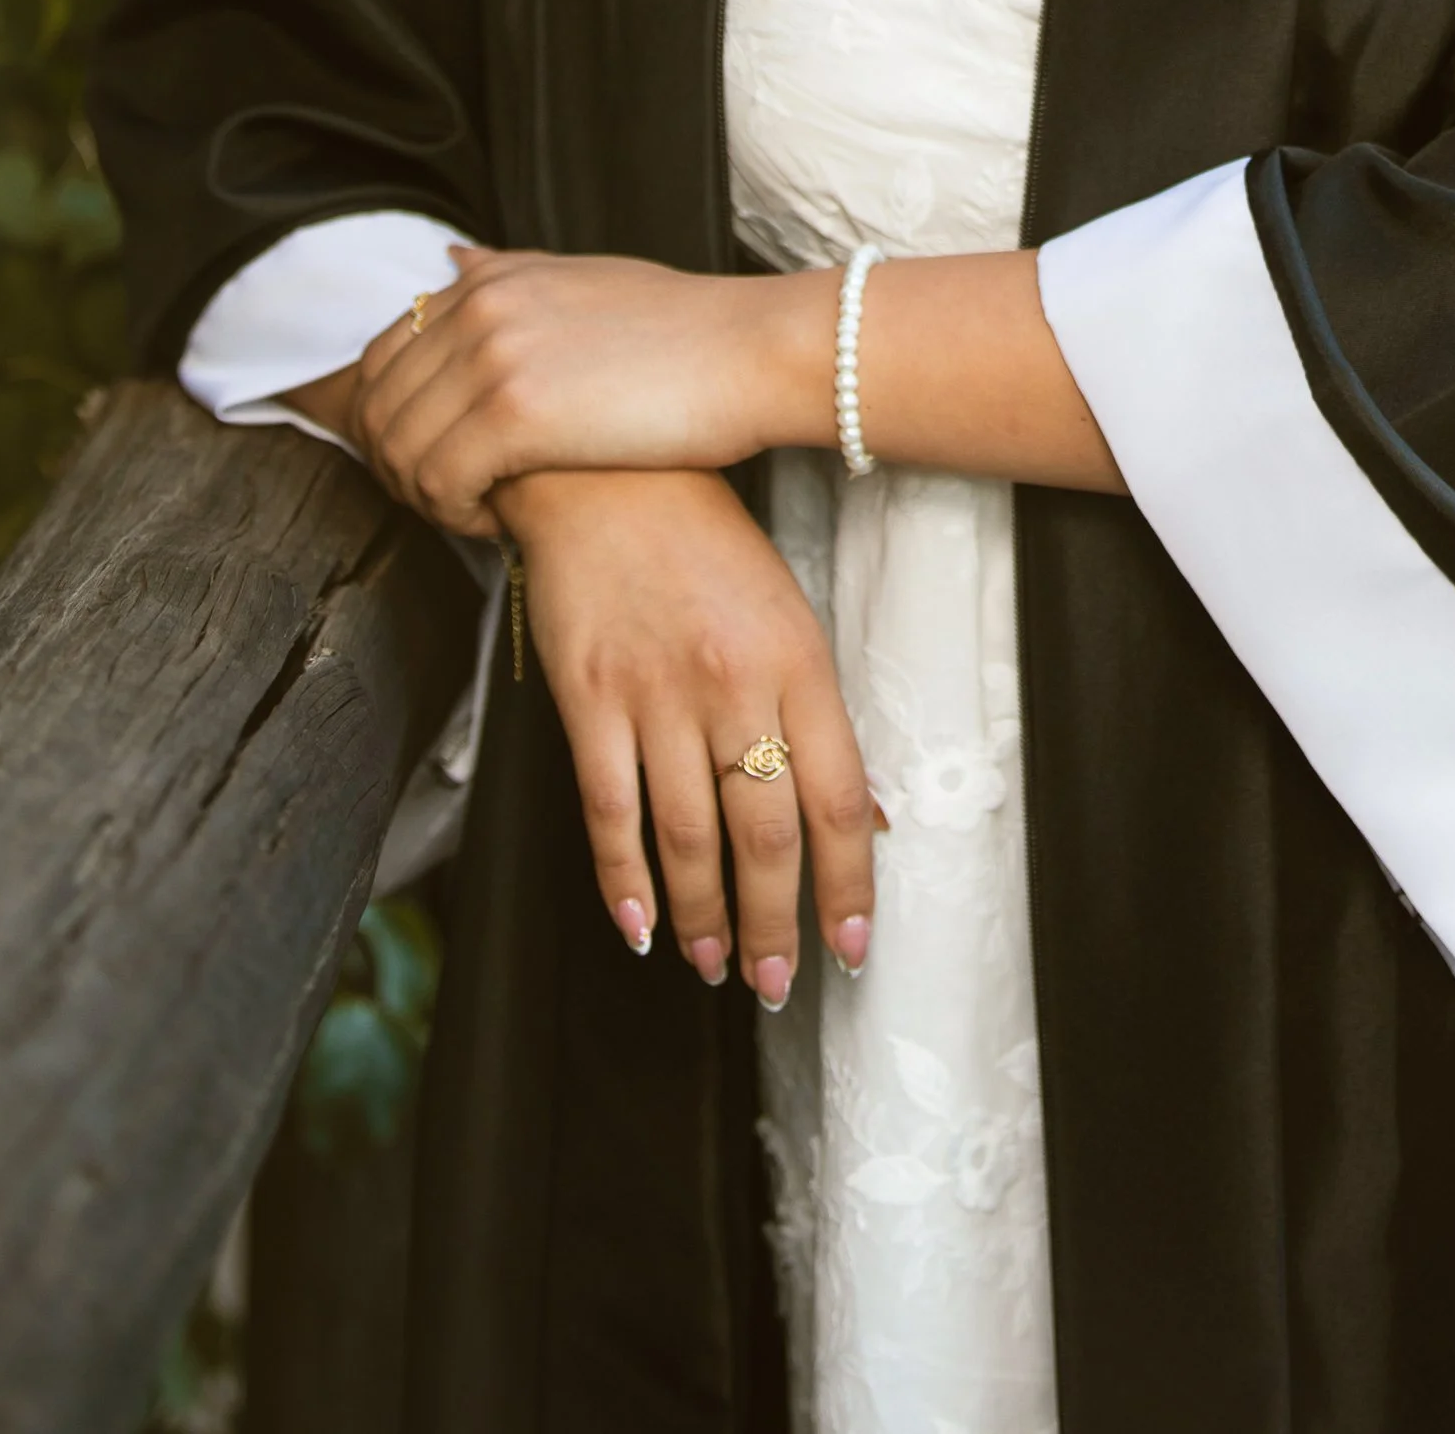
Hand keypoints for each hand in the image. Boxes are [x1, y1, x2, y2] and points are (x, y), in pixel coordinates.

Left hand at [355, 245, 831, 531]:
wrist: (753, 353)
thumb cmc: (685, 331)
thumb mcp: (587, 280)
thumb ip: (511, 273)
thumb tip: (452, 258)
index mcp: (488, 279)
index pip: (381, 359)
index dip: (390, 425)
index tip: (430, 464)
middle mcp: (478, 307)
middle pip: (377, 407)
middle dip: (398, 468)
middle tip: (448, 501)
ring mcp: (492, 356)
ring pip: (399, 450)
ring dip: (426, 497)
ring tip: (478, 512)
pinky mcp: (514, 413)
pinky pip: (438, 482)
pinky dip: (456, 515)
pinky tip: (500, 520)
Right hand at [496, 466, 877, 1008]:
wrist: (607, 471)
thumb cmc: (707, 543)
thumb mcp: (788, 613)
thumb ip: (819, 715)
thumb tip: (866, 817)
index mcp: (799, 659)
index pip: (838, 797)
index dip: (849, 883)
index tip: (851, 944)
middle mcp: (734, 682)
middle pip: (763, 835)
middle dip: (773, 926)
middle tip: (777, 983)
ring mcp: (656, 692)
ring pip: (687, 838)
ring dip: (703, 917)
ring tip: (713, 964)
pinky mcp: (589, 697)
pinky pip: (608, 810)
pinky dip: (623, 881)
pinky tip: (640, 923)